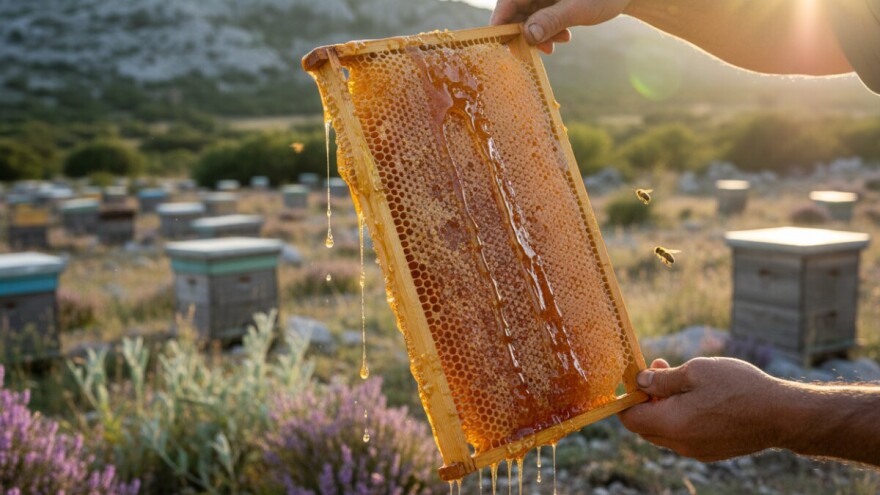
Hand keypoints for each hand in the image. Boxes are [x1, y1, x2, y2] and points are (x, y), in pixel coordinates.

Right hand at [490, 0, 631, 52]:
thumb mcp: (577, 8)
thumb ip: (550, 20)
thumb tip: (526, 35)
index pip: (508, 1)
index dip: (501, 22)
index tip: (499, 43)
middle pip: (516, 11)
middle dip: (525, 32)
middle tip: (538, 50)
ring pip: (528, 17)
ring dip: (539, 34)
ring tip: (559, 41)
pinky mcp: (551, 2)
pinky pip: (540, 18)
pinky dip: (548, 30)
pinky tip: (564, 36)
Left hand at [618, 357, 786, 460]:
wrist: (782, 414)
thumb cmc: (738, 388)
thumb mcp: (695, 371)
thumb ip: (662, 379)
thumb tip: (640, 382)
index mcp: (671, 424)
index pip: (630, 418)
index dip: (627, 397)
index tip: (636, 376)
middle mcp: (680, 444)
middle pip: (645, 426)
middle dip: (646, 398)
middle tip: (659, 369)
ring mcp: (696, 451)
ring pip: (664, 431)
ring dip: (664, 406)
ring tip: (679, 377)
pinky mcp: (711, 451)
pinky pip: (683, 435)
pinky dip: (680, 416)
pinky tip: (697, 396)